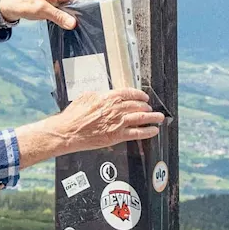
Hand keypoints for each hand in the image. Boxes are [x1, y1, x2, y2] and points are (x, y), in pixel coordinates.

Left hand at [0, 0, 85, 28]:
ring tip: (74, 24)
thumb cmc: (24, 5)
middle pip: (78, 0)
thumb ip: (58, 16)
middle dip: (80, 11)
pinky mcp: (55, 1)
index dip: (85, 6)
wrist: (12, 6)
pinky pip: (67, 7)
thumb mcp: (42, 11)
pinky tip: (66, 22)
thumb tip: (73, 23)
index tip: (87, 18)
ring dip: (73, 14)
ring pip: (73, 4)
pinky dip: (68, 14)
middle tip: (80, 24)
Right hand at [15, 88, 163, 167]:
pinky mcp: (117, 136)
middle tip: (151, 108)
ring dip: (152, 118)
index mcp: (108, 97)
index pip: (129, 93)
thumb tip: (104, 95)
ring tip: (160, 118)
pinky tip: (154, 130)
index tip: (144, 97)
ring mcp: (118, 123)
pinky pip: (137, 133)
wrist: (69, 131)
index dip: (139, 95)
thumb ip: (98, 95)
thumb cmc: (74, 115)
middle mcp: (116, 109)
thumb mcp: (85, 97)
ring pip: (141, 119)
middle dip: (146, 107)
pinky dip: (148, 132)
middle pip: (137, 106)